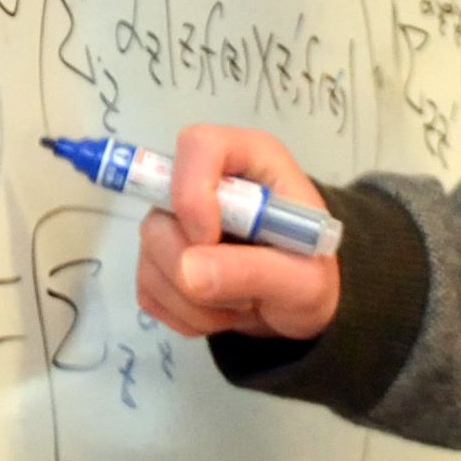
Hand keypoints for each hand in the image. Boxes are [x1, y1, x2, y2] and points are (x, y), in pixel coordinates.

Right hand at [135, 124, 341, 341]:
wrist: (300, 306)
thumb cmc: (311, 273)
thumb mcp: (304, 280)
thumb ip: (254, 270)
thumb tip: (188, 271)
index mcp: (248, 158)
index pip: (198, 146)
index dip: (193, 193)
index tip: (209, 240)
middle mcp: (203, 181)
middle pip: (161, 215)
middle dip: (194, 269)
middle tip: (244, 293)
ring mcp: (175, 220)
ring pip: (151, 259)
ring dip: (195, 301)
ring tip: (241, 303)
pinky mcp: (159, 259)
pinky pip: (149, 290)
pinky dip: (184, 314)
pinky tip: (219, 310)